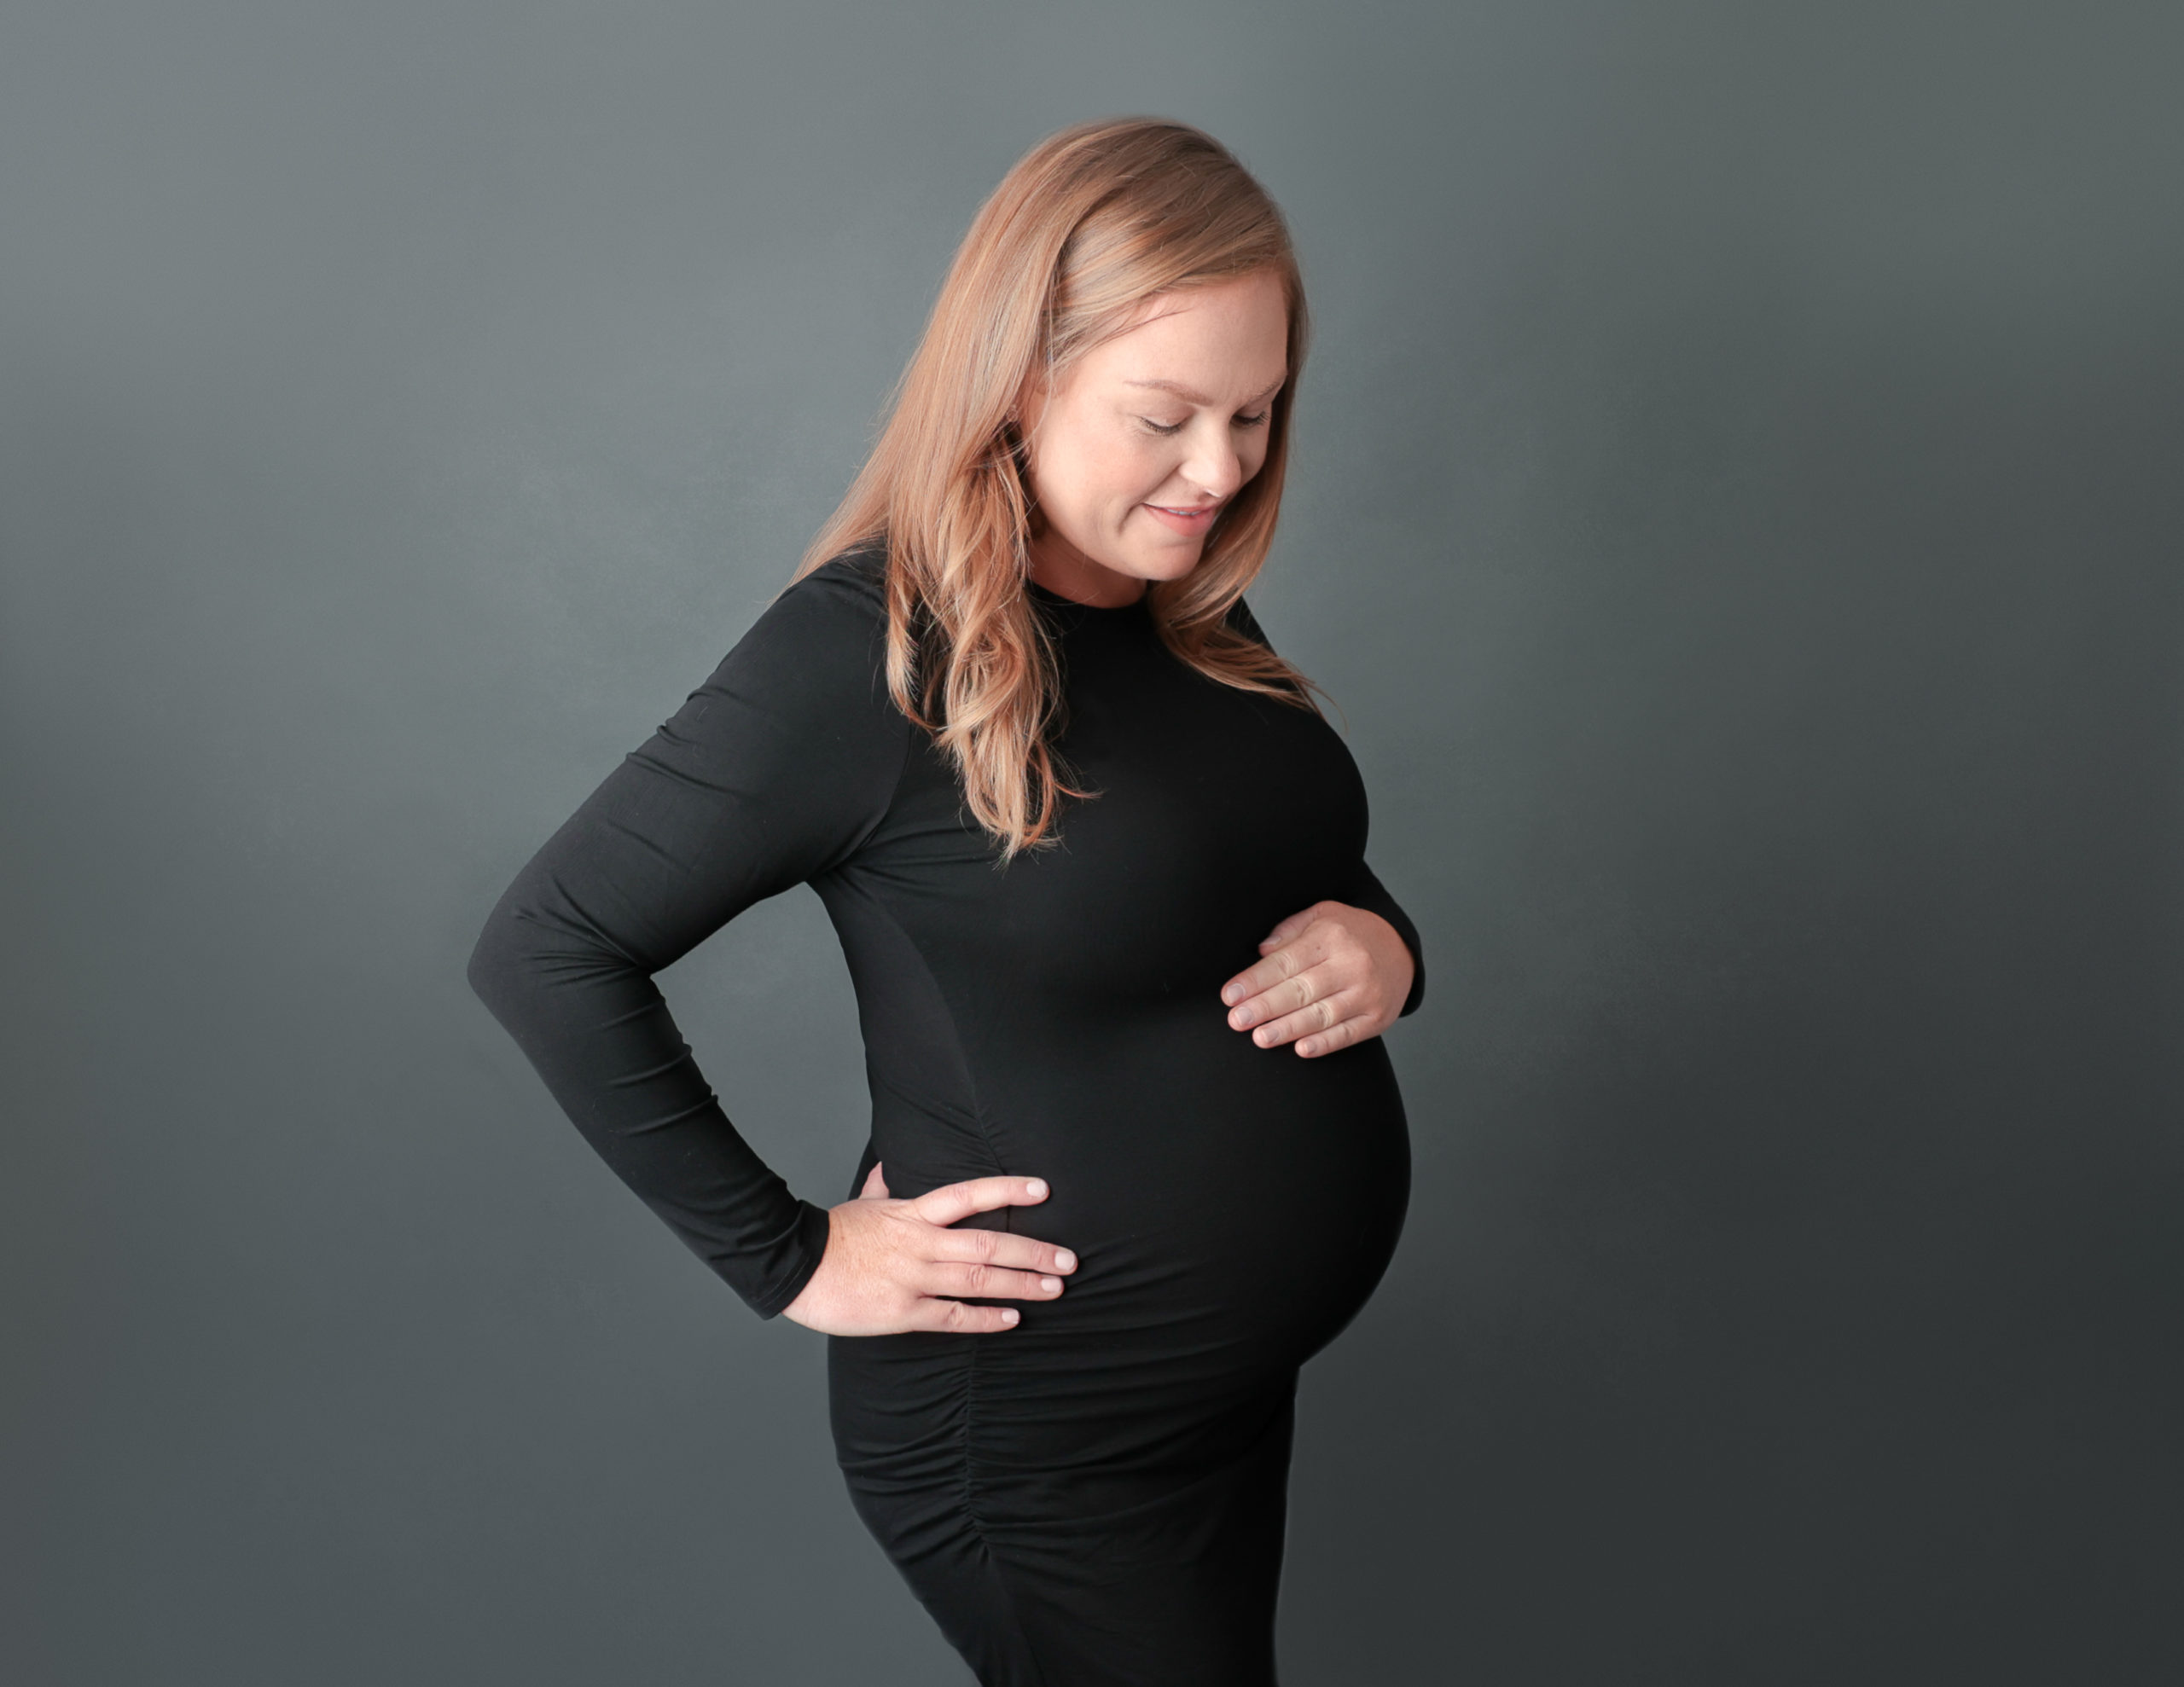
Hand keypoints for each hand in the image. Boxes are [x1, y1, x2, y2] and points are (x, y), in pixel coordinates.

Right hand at [780, 1162, 1076, 1335]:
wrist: (794, 1266)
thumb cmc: (832, 1233)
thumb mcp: (863, 1201)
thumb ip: (885, 1183)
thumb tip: (893, 1162)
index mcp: (913, 1212)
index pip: (969, 1195)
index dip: (1008, 1191)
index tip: (1043, 1190)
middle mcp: (920, 1243)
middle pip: (987, 1245)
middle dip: (1033, 1252)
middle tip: (1069, 1260)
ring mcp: (913, 1279)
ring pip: (978, 1282)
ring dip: (1021, 1285)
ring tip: (1055, 1288)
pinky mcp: (902, 1312)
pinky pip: (952, 1317)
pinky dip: (985, 1319)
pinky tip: (1012, 1319)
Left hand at [1219, 900, 1414, 1057]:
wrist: (1401, 949)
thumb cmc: (1350, 933)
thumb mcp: (1321, 915)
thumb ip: (1289, 930)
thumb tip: (1261, 951)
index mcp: (1331, 937)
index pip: (1286, 962)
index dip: (1255, 980)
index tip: (1230, 995)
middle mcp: (1351, 964)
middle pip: (1301, 990)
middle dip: (1265, 1007)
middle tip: (1237, 1020)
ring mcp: (1367, 993)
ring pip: (1321, 1015)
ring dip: (1288, 1029)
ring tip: (1260, 1038)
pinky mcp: (1378, 1018)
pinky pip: (1348, 1034)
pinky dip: (1324, 1043)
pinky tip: (1300, 1049)